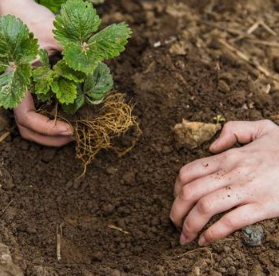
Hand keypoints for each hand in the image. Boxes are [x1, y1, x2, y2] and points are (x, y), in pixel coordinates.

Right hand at [1, 0, 72, 145]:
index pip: (27, 117)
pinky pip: (37, 111)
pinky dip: (51, 120)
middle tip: (75, 136)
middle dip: (51, 138)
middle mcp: (16, 90)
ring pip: (30, 124)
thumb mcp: (54, 34)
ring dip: (51, 133)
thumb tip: (97, 70)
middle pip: (27, 128)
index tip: (71, 129)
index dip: (48, 128)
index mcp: (16, 82)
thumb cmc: (30, 19)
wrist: (14, 9)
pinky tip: (69, 117)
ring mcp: (22, 91)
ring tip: (74, 131)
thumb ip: (73, 52)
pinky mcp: (30, 88)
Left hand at [170, 121, 278, 245]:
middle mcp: (232, 172)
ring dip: (189, 226)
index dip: (176, 189)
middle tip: (174, 224)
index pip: (188, 172)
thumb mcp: (261, 127)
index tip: (177, 201)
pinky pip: (230, 222)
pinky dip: (212, 234)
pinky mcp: (263, 206)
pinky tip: (206, 241)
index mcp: (229, 156)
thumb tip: (212, 147)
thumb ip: (233, 130)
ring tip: (184, 237)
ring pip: (204, 208)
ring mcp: (246, 189)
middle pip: (189, 192)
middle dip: (175, 211)